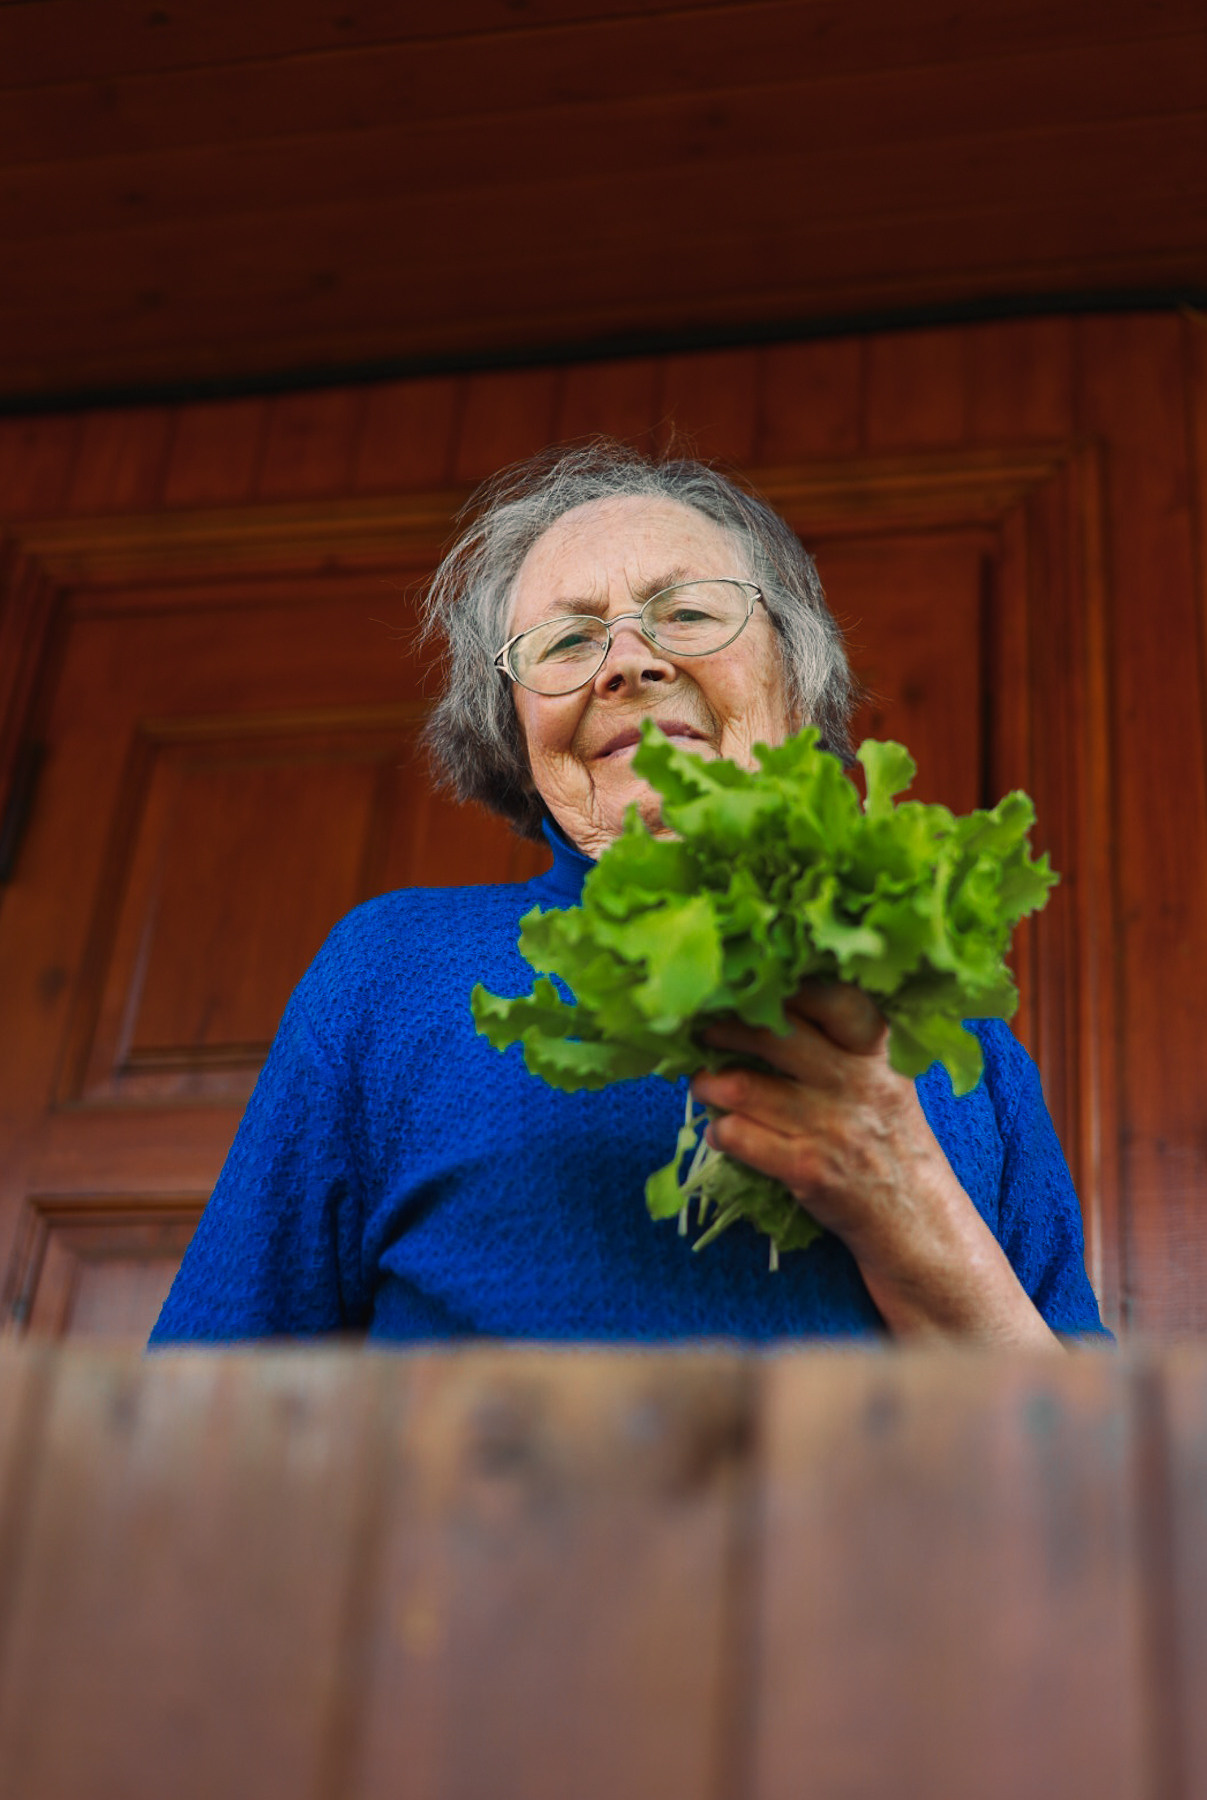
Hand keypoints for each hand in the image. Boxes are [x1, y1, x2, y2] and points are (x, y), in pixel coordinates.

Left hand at [691, 981, 1059, 1345]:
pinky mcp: (807, 1171)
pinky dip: (720, 1132)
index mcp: (876, 1053)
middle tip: (702, 1029)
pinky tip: (720, 1132)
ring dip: (708, 1083)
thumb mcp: (884, 1080)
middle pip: (772, 1034)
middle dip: (724, 1028)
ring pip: (744, 1087)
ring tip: (700, 1083)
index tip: (749, 984)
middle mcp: (855, 1082)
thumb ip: (843, 1043)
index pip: (831, 999)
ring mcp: (830, 1127)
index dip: (783, 987)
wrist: (915, 1221)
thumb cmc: (889, 1141)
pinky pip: (740, 1138)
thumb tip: (769, 1007)